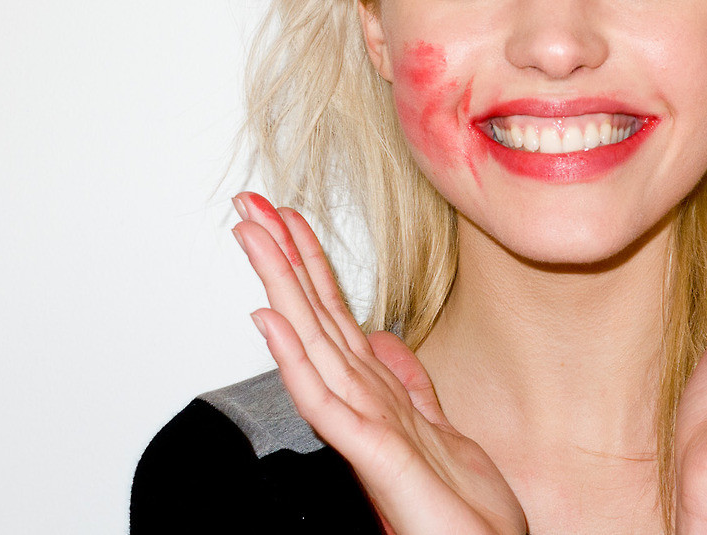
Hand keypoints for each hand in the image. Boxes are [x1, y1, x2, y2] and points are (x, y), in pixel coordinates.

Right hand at [231, 193, 525, 534]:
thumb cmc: (456, 509)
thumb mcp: (436, 427)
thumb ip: (406, 383)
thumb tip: (387, 343)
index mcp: (376, 390)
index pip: (334, 312)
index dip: (309, 262)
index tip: (286, 215)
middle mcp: (362, 401)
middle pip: (314, 314)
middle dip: (282, 255)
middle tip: (250, 202)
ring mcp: (362, 426)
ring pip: (311, 341)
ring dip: (279, 284)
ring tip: (251, 234)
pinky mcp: (371, 454)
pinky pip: (325, 399)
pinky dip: (293, 356)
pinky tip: (270, 318)